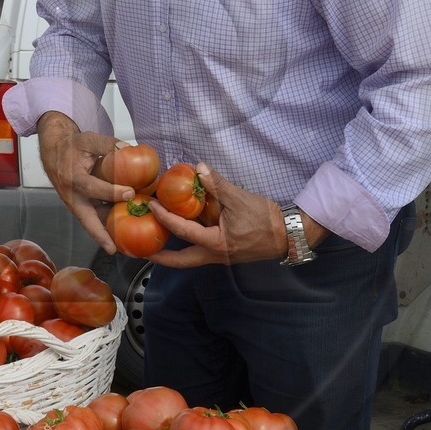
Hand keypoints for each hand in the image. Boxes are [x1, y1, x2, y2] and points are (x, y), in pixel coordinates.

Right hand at [36, 111, 130, 253]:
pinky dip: (104, 224)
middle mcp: (71, 195)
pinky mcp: (78, 205)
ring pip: (89, 221)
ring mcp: (74, 202)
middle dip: (99, 234)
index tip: (129, 192)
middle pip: (85, 219)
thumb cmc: (71, 145)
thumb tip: (128, 148)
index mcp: (72, 178)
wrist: (52, 149)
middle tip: (112, 248)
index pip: (92, 188)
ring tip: (121, 245)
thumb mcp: (87, 139)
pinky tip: (120, 229)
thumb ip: (107, 143)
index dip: (111, 191)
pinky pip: (91, 217)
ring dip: (103, 233)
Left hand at [147, 162, 327, 267]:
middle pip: (180, 262)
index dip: (164, 217)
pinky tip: (184, 230)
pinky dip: (189, 241)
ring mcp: (221, 256)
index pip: (183, 231)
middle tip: (141, 250)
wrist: (289, 234)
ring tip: (157, 239)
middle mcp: (214, 255)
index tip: (152, 206)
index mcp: (215, 244)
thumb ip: (217, 184)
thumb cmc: (266, 219)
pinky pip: (201, 250)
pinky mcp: (227, 252)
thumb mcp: (239, 199)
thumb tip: (199, 167)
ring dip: (174, 250)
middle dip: (160, 256)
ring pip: (190, 257)